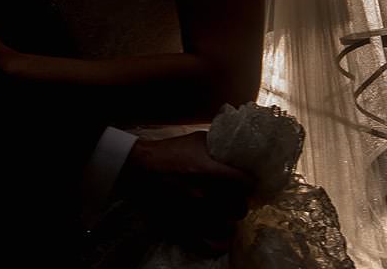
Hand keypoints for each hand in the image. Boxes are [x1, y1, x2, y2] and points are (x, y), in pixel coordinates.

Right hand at [120, 132, 254, 252]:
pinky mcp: (182, 228)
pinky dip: (218, 243)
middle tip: (233, 197)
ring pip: (228, 227)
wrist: (138, 168)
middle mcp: (205, 196)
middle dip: (239, 201)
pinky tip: (219, 235)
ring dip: (228, 220)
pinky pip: (209, 246)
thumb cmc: (168, 152)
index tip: (245, 182)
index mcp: (210, 172)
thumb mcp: (196, 140)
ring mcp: (194, 215)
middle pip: (240, 207)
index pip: (247, 183)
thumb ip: (218, 147)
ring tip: (224, 214)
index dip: (249, 183)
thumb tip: (237, 149)